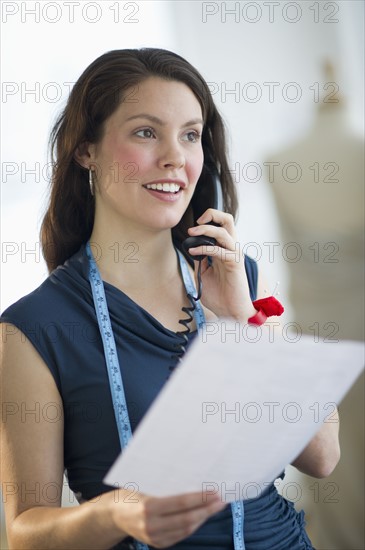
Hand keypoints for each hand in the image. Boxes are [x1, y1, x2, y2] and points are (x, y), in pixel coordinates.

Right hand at [110, 488, 225, 547]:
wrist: (113, 514)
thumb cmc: (131, 493)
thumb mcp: (145, 484)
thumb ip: (166, 486)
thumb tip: (194, 478)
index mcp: (148, 506)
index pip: (181, 503)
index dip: (201, 498)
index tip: (215, 491)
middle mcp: (151, 525)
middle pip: (187, 518)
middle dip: (207, 509)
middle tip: (221, 500)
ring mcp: (154, 537)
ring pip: (186, 529)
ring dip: (203, 518)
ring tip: (215, 507)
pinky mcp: (157, 544)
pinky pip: (180, 535)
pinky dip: (193, 525)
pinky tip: (202, 516)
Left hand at [187, 209, 256, 321]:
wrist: (230, 313)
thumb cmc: (219, 296)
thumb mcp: (203, 275)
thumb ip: (200, 261)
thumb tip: (192, 249)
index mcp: (224, 249)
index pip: (220, 225)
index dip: (206, 221)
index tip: (192, 229)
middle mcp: (231, 249)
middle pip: (227, 220)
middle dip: (211, 214)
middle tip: (196, 223)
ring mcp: (234, 255)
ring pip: (224, 231)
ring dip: (206, 229)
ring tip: (192, 233)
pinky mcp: (235, 264)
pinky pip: (220, 250)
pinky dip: (204, 248)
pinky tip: (194, 251)